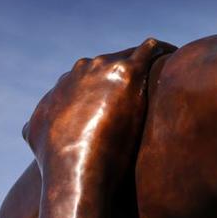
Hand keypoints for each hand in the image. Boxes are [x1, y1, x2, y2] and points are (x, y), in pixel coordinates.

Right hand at [23, 38, 175, 186]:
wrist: (74, 166)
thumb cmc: (62, 165)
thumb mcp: (41, 142)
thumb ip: (45, 132)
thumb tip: (43, 136)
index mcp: (63, 87)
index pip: (88, 78)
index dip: (107, 88)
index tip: (124, 99)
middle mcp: (80, 71)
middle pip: (109, 64)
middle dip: (127, 74)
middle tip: (150, 87)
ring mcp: (102, 69)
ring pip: (130, 55)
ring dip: (147, 63)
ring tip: (167, 73)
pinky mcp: (125, 72)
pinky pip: (148, 51)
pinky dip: (161, 52)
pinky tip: (176, 56)